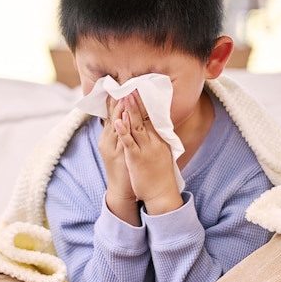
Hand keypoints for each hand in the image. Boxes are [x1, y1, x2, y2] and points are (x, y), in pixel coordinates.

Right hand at [98, 96, 139, 224]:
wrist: (121, 191)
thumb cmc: (123, 169)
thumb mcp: (120, 149)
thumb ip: (121, 134)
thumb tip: (125, 119)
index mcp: (109, 137)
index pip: (111, 114)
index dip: (115, 100)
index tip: (119, 85)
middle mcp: (108, 140)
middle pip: (112, 116)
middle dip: (116, 100)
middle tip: (121, 84)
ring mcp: (113, 148)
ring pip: (115, 125)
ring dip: (118, 110)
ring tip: (122, 95)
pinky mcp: (119, 155)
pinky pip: (120, 139)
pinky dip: (121, 129)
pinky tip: (122, 119)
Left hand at [113, 91, 182, 214]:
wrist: (162, 194)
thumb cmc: (160, 176)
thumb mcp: (162, 154)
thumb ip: (157, 141)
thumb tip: (153, 130)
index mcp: (160, 139)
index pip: (151, 117)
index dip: (144, 104)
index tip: (139, 90)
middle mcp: (154, 141)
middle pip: (144, 117)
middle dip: (136, 102)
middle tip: (130, 86)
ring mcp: (146, 149)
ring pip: (136, 126)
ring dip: (130, 110)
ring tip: (124, 96)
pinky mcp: (136, 158)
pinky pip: (129, 141)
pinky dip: (123, 130)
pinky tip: (118, 120)